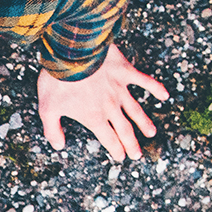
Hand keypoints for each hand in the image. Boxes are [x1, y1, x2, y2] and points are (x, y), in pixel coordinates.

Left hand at [35, 40, 170, 162]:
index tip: (122, 157)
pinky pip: (144, 81)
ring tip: (151, 133)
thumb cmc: (57, 82)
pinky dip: (156, 88)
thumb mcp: (47, 109)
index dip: (115, 149)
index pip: (107, 138)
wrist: (70, 54)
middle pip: (124, 129)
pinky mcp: (125, 72)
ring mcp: (119, 89)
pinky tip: (165, 95)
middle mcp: (110, 107)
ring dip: (144, 123)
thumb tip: (59, 146)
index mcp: (93, 117)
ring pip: (135, 110)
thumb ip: (53, 130)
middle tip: (138, 154)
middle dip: (131, 143)